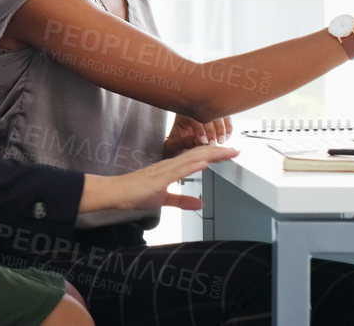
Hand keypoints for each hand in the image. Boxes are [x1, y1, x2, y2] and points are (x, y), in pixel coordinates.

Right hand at [80, 144, 236, 214]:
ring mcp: (164, 169)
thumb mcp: (164, 200)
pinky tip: (203, 162)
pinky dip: (192, 165)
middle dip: (217, 151)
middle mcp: (170, 165)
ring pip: (191, 158)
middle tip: (236, 149)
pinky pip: (178, 170)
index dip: (213, 154)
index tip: (229, 152)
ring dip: (209, 154)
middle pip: (197, 154)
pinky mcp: (158, 177)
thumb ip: (181, 201)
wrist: (117, 193)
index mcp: (171, 168)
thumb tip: (199, 203)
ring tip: (225, 151)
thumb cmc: (135, 193)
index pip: (196, 158)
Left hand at [165, 114, 231, 154]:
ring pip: (218, 115)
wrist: (178, 140)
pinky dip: (228, 127)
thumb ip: (183, 142)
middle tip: (213, 143)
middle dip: (212, 131)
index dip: (199, 130)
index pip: (193, 117)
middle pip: (207, 115)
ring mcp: (207, 110)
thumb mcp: (174, 143)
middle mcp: (195, 108)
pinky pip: (226, 117)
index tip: (203, 141)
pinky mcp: (216, 114)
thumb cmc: (176, 140)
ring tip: (221, 141)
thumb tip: (197, 141)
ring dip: (222, 129)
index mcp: (182, 113)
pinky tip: (227, 136)